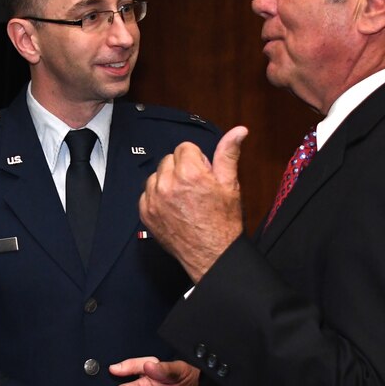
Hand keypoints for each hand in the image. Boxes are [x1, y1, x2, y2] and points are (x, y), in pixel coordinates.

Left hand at [140, 127, 248, 282]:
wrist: (212, 254)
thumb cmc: (223, 222)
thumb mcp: (230, 184)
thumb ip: (228, 153)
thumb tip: (238, 131)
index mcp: (189, 173)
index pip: (185, 147)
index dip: (197, 160)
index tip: (203, 174)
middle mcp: (168, 184)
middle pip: (169, 159)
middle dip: (182, 168)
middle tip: (195, 187)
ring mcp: (154, 200)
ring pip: (156, 175)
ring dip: (168, 181)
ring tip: (184, 198)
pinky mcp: (146, 213)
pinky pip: (147, 193)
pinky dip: (157, 197)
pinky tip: (173, 207)